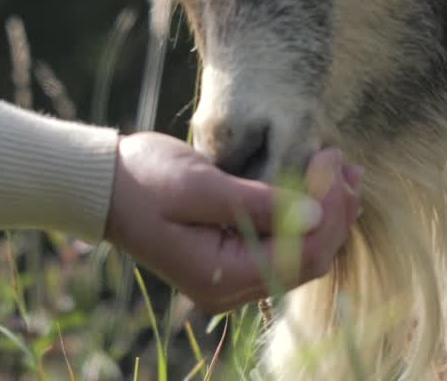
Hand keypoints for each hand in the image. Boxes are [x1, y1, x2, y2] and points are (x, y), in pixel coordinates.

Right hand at [105, 132, 362, 313]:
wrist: (102, 185)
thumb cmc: (144, 180)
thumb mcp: (200, 185)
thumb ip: (258, 202)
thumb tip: (315, 214)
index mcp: (221, 277)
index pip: (302, 255)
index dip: (329, 209)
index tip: (332, 158)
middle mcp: (230, 288)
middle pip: (307, 259)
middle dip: (334, 211)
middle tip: (345, 162)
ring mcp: (231, 276)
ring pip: (299, 253)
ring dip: (323, 212)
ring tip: (338, 169)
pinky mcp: (230, 257)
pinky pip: (281, 245)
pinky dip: (302, 215)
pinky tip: (313, 185)